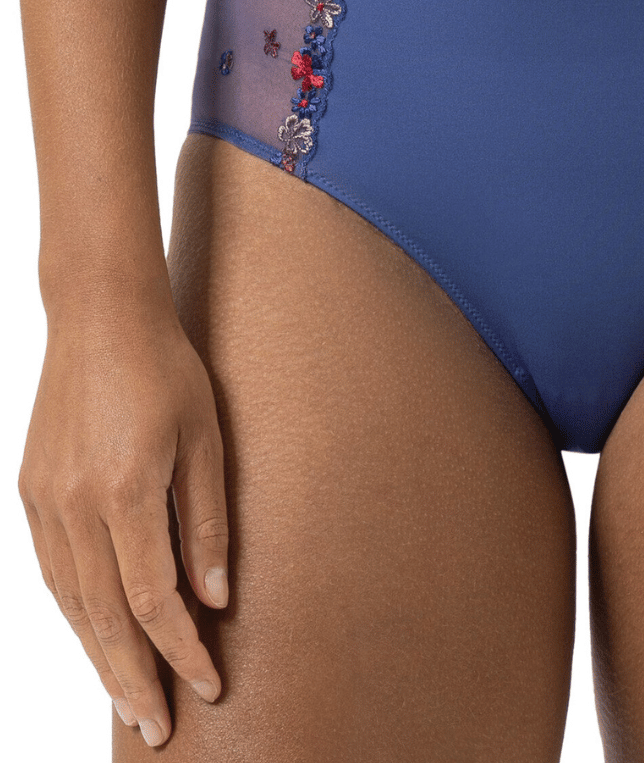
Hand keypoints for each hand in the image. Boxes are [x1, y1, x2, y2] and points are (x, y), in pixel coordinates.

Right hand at [17, 304, 229, 748]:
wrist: (100, 317)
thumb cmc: (167, 369)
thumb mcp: (207, 438)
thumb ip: (209, 521)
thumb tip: (217, 597)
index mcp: (124, 493)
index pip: (155, 601)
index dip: (183, 651)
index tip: (211, 686)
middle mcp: (73, 508)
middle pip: (105, 618)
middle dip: (133, 678)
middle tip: (156, 728)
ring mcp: (43, 502)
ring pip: (71, 603)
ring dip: (99, 655)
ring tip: (127, 696)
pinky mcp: (30, 493)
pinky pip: (51, 572)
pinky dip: (75, 613)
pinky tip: (95, 634)